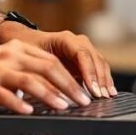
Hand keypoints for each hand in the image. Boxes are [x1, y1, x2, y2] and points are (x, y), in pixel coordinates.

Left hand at [0, 24, 116, 98]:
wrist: (26, 41)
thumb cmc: (27, 49)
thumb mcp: (32, 61)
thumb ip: (43, 76)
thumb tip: (53, 94)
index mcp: (64, 39)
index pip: (82, 54)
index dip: (89, 72)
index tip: (92, 89)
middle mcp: (77, 42)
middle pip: (94, 58)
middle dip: (99, 78)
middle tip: (102, 96)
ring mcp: (83, 48)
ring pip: (99, 62)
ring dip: (104, 80)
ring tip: (108, 96)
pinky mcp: (84, 59)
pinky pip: (98, 67)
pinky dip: (104, 79)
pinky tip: (109, 91)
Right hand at [0, 39, 92, 114]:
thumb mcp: (0, 68)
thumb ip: (24, 73)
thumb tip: (52, 89)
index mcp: (14, 50)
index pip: (50, 60)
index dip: (70, 76)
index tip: (83, 91)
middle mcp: (6, 56)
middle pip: (45, 68)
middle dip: (68, 85)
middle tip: (83, 101)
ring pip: (30, 80)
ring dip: (50, 94)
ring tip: (64, 107)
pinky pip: (4, 95)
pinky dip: (19, 103)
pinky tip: (29, 111)